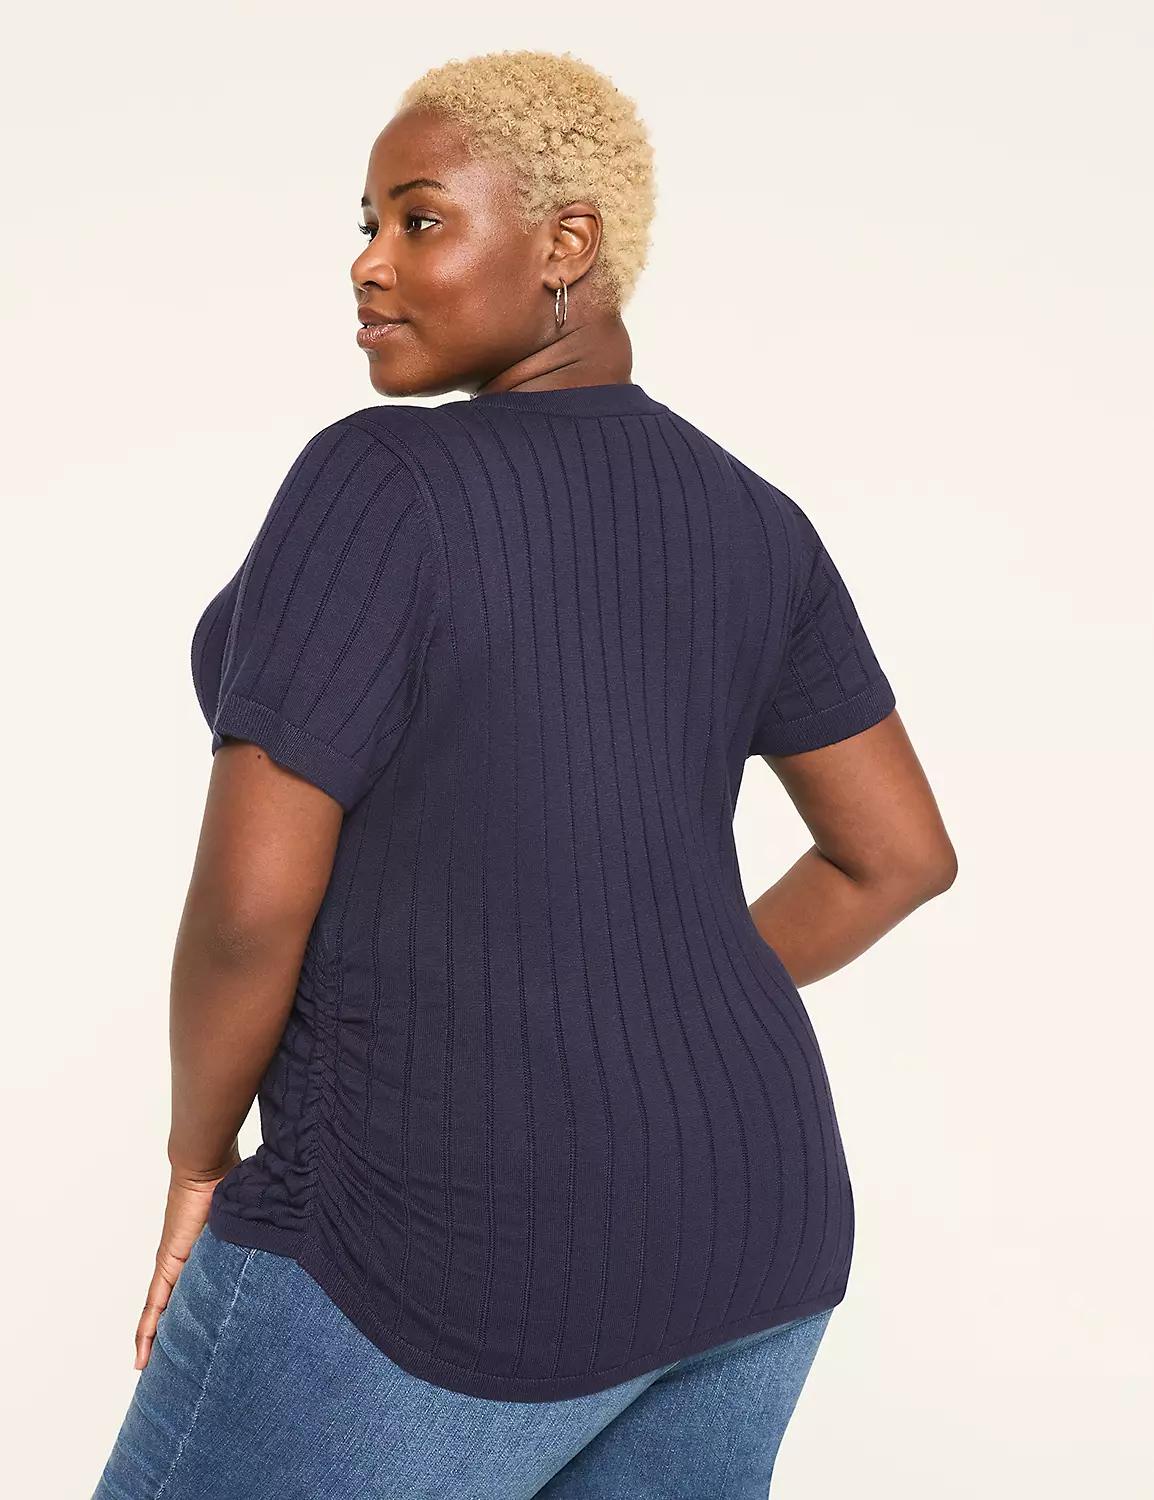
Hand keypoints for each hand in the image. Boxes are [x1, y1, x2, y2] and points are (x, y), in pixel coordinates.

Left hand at [134, 1148, 240, 1370]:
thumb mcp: (249, 1221)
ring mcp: (174, 1266)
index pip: (201, 1291)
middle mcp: (187, 1263)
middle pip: (179, 1307)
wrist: (207, 1167)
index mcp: (207, 1254)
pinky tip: (142, 1358)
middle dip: (178, 1335)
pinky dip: (147, 1332)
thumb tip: (294, 1242)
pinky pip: (155, 1307)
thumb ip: (261, 1235)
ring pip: (164, 1313)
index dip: (198, 1314)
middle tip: (178, 1367)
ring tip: (156, 1372)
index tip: (200, 1341)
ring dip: (160, 1341)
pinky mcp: (167, 1267)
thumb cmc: (232, 1183)